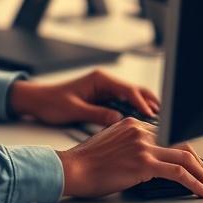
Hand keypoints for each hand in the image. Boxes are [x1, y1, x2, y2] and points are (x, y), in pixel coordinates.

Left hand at [8, 69, 160, 125]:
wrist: (37, 101)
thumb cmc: (52, 102)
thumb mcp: (75, 110)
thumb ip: (97, 114)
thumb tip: (117, 120)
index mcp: (100, 79)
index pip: (128, 89)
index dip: (141, 103)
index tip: (152, 115)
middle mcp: (105, 82)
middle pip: (134, 91)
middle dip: (150, 103)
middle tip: (166, 117)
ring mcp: (105, 89)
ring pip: (131, 98)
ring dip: (144, 108)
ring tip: (159, 121)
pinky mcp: (103, 98)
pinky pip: (123, 104)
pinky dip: (134, 112)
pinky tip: (141, 123)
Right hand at [56, 118, 202, 197]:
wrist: (72, 168)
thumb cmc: (86, 162)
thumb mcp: (111, 144)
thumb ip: (131, 145)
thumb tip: (148, 161)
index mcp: (133, 123)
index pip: (169, 135)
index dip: (186, 151)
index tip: (195, 164)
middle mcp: (140, 130)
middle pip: (182, 142)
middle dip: (200, 162)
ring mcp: (144, 145)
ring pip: (186, 156)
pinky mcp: (144, 162)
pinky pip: (179, 172)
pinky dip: (195, 182)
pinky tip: (201, 191)